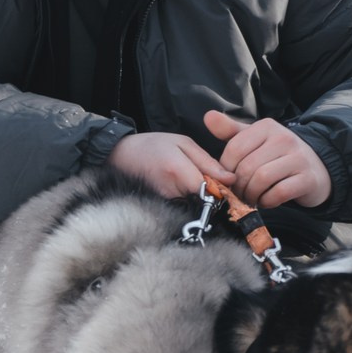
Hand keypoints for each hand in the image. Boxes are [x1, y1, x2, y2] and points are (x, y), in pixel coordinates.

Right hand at [108, 131, 222, 198]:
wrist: (120, 156)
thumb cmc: (153, 145)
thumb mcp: (183, 143)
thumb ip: (207, 162)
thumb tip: (231, 179)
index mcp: (178, 171)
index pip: (211, 190)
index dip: (221, 188)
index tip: (223, 182)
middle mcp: (171, 191)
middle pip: (204, 201)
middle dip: (210, 192)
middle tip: (203, 178)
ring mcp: (164, 203)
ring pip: (194, 206)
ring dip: (198, 197)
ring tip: (188, 180)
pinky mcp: (160, 209)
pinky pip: (183, 208)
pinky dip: (187, 200)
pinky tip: (180, 187)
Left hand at [201, 111, 331, 208]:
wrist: (317, 168)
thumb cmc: (278, 155)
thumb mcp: (255, 140)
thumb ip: (231, 132)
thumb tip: (208, 116)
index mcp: (267, 127)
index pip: (235, 148)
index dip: (226, 170)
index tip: (228, 180)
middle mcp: (284, 138)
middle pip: (247, 167)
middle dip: (238, 186)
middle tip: (238, 194)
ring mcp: (298, 158)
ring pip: (261, 180)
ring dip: (251, 195)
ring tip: (251, 198)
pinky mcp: (307, 178)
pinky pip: (278, 193)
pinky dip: (267, 201)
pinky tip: (266, 201)